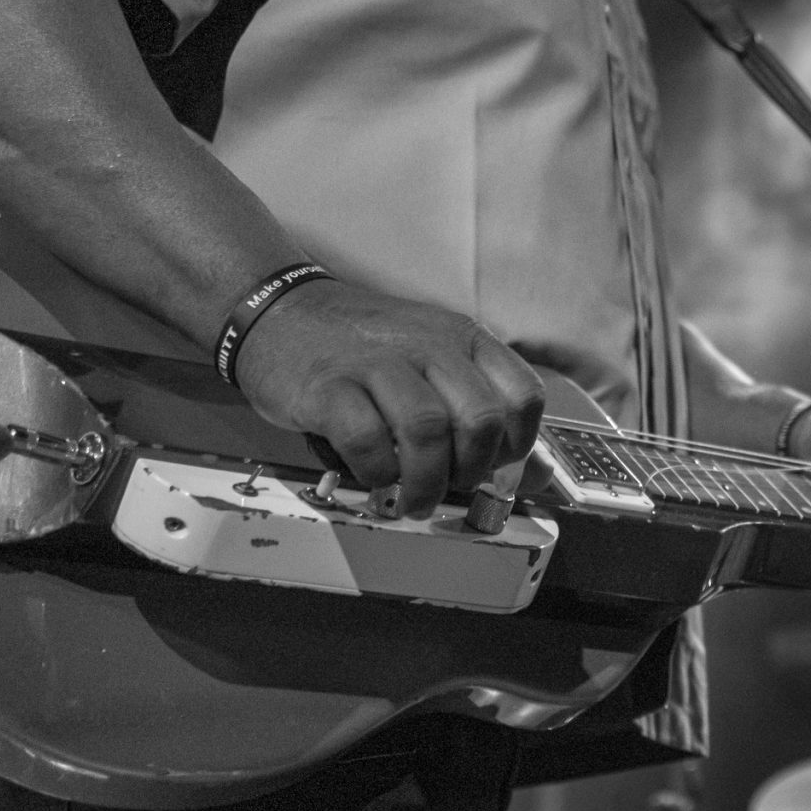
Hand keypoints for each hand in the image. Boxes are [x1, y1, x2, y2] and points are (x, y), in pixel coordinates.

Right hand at [232, 279, 543, 515]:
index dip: (519, 444)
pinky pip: (367, 440)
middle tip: (451, 487)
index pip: (523, 395)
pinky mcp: (329, 387)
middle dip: (472, 470)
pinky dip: (376, 472)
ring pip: (428, 432)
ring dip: (426, 482)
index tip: (496, 467)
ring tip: (414, 499)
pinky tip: (373, 474)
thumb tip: (531, 473)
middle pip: (480, 419)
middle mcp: (427, 345)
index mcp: (461, 338)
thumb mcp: (431, 359)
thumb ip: (478, 406)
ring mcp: (377, 364)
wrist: (280, 310)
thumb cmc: (361, 347)